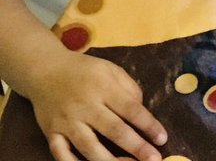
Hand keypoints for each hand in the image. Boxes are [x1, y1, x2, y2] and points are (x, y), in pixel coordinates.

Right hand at [27, 51, 166, 160]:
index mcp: (104, 87)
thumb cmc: (85, 71)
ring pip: (90, 147)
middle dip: (135, 147)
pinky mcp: (51, 133)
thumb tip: (142, 111)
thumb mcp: (110, 69)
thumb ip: (128, 88)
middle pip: (114, 130)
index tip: (162, 138)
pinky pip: (62, 155)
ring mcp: (67, 122)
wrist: (46, 70)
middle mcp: (86, 106)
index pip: (131, 109)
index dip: (148, 125)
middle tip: (153, 160)